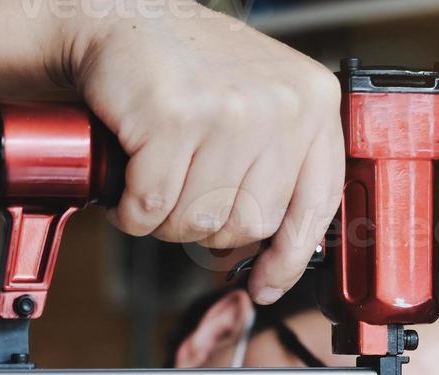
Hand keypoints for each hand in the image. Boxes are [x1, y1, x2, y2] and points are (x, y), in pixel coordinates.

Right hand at [62, 1, 343, 303]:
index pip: (315, 205)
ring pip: (199, 222)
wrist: (122, 20)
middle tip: (183, 195)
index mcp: (312, 102)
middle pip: (250, 224)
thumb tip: (276, 261)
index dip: (288, 258)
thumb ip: (280, 168)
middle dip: (206, 226)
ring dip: (165, 218)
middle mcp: (281, 105)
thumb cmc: (187, 71)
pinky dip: (131, 209)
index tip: (267, 284)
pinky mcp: (175, 118)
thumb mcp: (259, 107)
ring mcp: (230, 111)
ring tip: (155, 178)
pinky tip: (128, 179)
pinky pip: (152, 206)